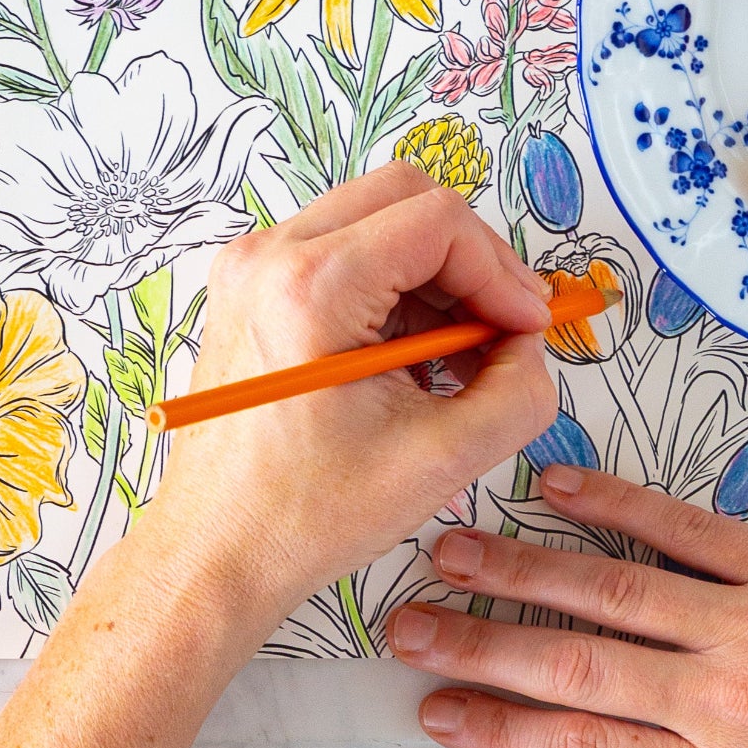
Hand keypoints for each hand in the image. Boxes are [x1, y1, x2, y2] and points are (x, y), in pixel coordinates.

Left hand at [145, 166, 557, 638]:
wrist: (216, 550)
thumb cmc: (305, 514)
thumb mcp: (440, 460)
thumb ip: (516, 393)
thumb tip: (531, 344)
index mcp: (310, 284)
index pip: (437, 220)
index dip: (500, 269)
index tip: (528, 326)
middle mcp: (271, 253)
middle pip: (404, 197)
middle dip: (469, 259)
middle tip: (503, 327)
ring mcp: (253, 265)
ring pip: (374, 220)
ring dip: (432, 276)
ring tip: (457, 360)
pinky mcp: (252, 286)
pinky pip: (341, 251)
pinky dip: (390, 290)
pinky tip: (411, 362)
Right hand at [387, 464, 747, 747]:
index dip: (500, 731)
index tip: (436, 710)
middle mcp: (727, 703)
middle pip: (573, 670)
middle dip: (482, 649)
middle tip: (405, 626)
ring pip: (609, 594)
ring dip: (521, 573)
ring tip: (452, 553)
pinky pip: (682, 530)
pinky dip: (615, 505)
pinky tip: (560, 489)